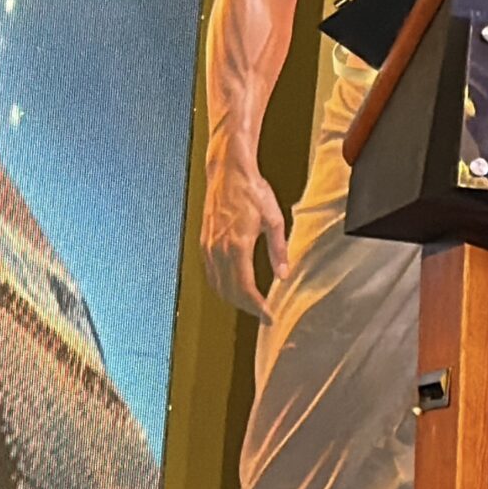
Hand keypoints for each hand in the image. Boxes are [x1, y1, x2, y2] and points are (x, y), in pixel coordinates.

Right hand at [202, 144, 288, 321]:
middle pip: (229, 291)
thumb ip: (278, 249)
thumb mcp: (274, 219)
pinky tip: (234, 287)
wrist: (228, 172)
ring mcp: (208, 246)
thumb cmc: (252, 191)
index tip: (270, 316)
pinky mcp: (204, 242)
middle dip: (247, 307)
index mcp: (237, 245)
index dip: (257, 306)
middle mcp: (218, 249)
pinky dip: (222, 285)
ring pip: (217, 284)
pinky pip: (210, 272)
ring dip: (234, 299)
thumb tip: (283, 273)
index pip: (245, 287)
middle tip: (265, 314)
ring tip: (252, 305)